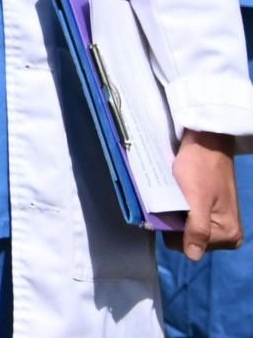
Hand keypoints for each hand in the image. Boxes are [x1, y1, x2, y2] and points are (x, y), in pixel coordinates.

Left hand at [176, 134, 241, 259]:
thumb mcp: (196, 198)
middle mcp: (228, 234)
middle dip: (176, 222)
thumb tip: (193, 256)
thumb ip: (197, 229)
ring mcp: (220, 223)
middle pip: (188, 240)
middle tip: (174, 200)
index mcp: (229, 235)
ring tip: (177, 196)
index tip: (169, 209)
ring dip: (177, 215)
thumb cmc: (201, 167)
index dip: (172, 229)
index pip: (187, 247)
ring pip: (186, 229)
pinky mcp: (212, 212)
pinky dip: (181, 209)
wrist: (206, 143)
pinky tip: (179, 195)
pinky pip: (190, 218)